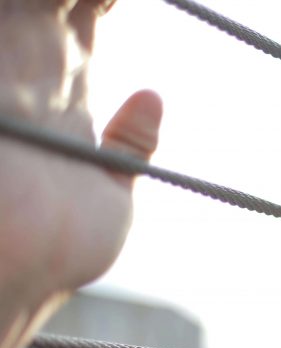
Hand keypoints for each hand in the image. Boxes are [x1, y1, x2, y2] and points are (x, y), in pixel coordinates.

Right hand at [0, 0, 161, 347]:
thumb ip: (129, 145)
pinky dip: (34, 1)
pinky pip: (8, 9)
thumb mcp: (105, 194)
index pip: (90, 10)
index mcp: (63, 89)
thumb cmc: (58, 249)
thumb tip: (151, 94)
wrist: (8, 272)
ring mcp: (6, 65)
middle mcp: (32, 67)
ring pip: (31, 0)